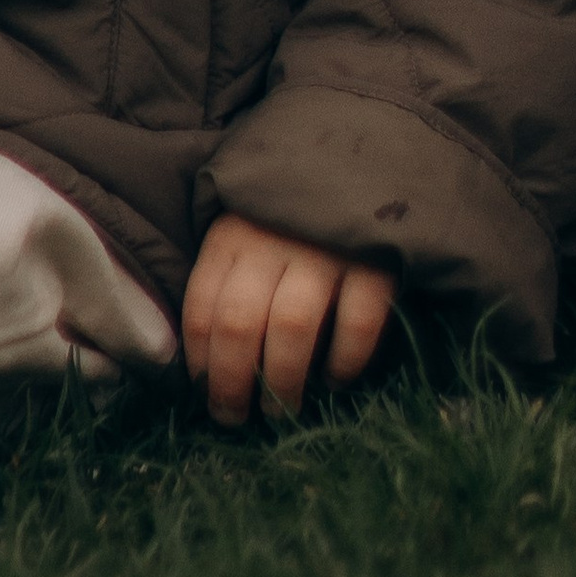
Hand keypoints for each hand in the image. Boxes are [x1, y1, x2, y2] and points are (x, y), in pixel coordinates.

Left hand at [182, 213, 395, 425]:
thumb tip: (205, 364)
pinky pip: (357, 324)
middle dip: (232, 384)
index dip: (200, 364)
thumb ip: (225, 280)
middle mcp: (272, 239)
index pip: (202, 309)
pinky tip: (334, 379)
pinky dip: (345, 361)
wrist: (361, 158)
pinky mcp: (375, 260)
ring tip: (280, 409)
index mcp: (231, 234)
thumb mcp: (243, 229)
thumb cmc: (287, 213)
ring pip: (292, 328)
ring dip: (282, 382)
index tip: (204, 395)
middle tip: (236, 418)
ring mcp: (325, 249)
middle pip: (239, 324)